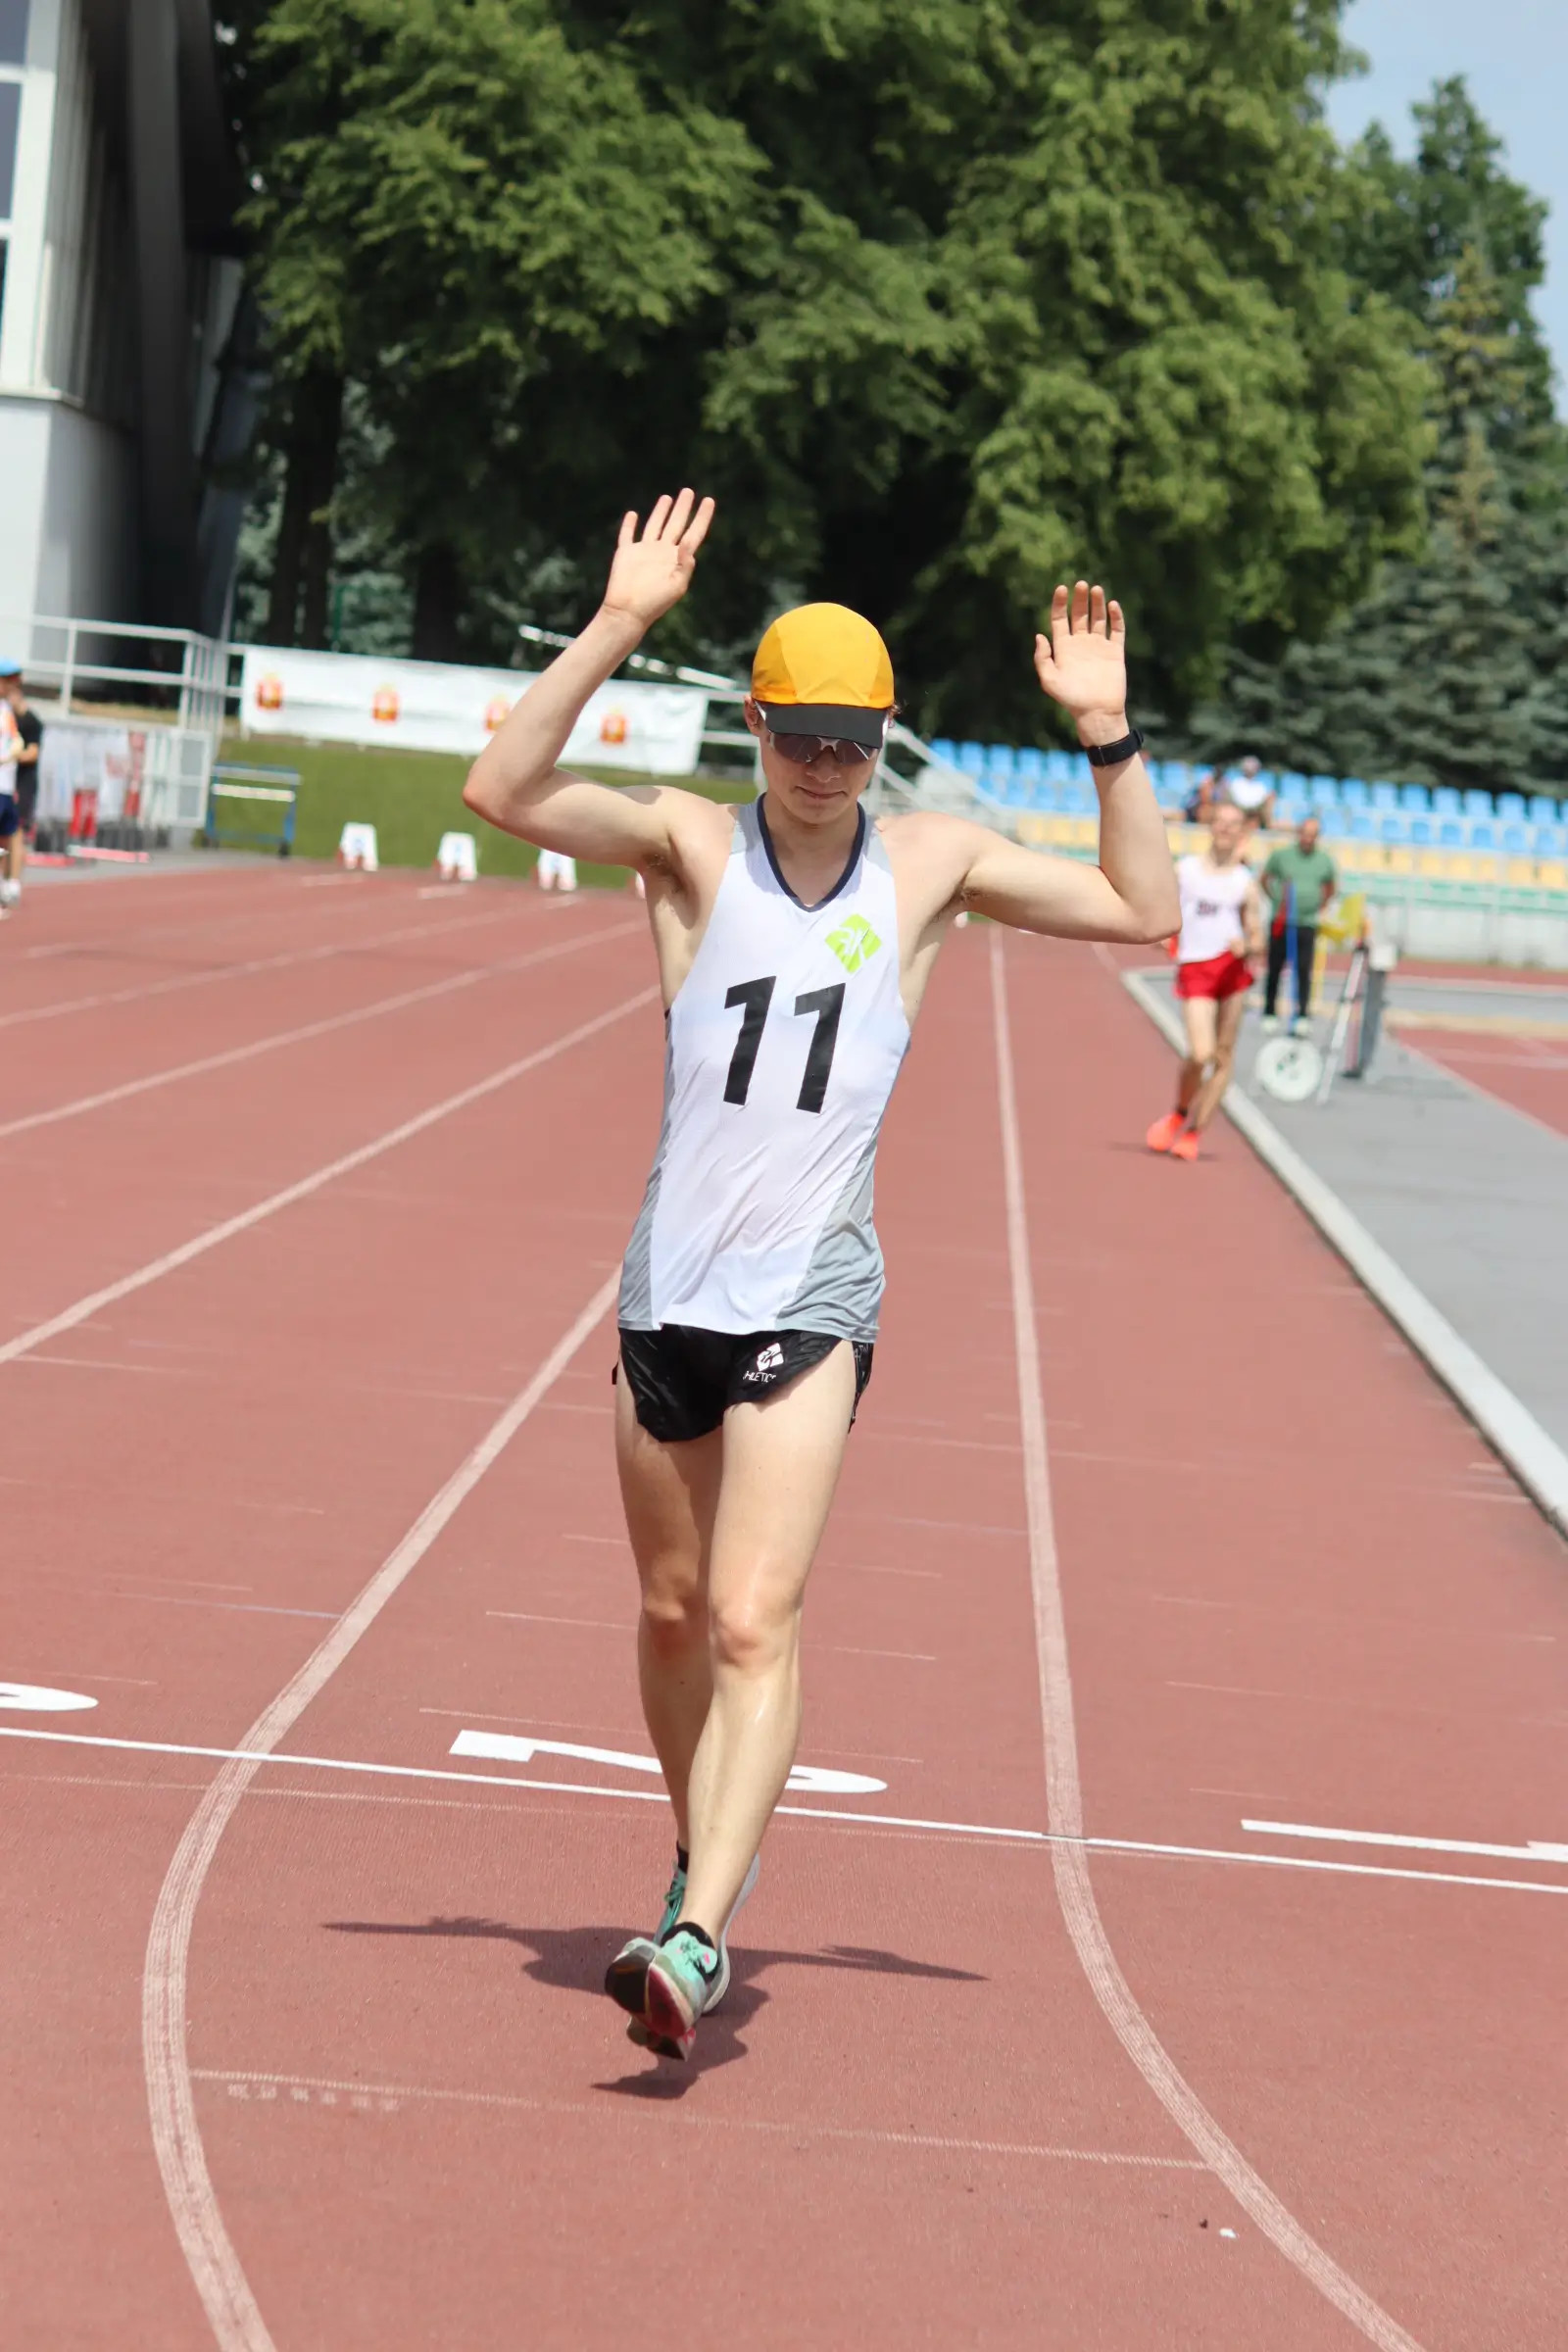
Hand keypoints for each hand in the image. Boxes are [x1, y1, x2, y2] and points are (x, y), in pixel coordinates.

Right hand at [600, 488, 714, 632]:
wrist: (627, 611)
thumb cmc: (654, 602)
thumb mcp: (676, 585)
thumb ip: (685, 563)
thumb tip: (689, 541)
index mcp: (677, 559)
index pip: (693, 534)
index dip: (702, 517)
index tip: (709, 500)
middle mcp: (662, 553)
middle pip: (675, 525)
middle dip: (682, 508)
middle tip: (688, 491)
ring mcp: (644, 552)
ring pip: (654, 526)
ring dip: (661, 512)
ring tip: (667, 497)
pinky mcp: (626, 554)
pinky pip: (627, 535)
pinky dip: (629, 525)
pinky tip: (633, 514)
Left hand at [1033, 582, 1128, 746]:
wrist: (1097, 712)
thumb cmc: (1071, 699)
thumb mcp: (1049, 680)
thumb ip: (1042, 658)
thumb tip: (1039, 635)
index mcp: (1063, 648)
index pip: (1060, 619)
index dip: (1059, 603)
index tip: (1062, 588)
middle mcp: (1081, 644)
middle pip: (1079, 614)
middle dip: (1079, 598)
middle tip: (1081, 584)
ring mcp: (1099, 646)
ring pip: (1098, 618)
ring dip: (1097, 603)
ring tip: (1096, 589)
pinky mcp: (1115, 651)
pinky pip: (1117, 630)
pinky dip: (1116, 617)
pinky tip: (1113, 605)